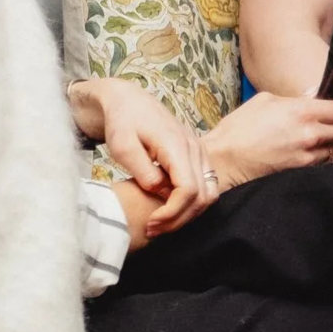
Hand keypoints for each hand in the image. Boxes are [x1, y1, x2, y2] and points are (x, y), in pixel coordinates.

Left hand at [68, 77, 217, 236]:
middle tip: (154, 229)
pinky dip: (192, 203)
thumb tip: (160, 192)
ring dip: (189, 214)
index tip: (151, 223)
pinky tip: (169, 208)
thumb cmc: (123, 122)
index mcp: (176, 145)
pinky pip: (206, 186)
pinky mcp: (198, 156)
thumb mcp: (123, 147)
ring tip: (161, 223)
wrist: (130, 101)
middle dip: (180, 219)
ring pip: (209, 193)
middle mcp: (195, 148)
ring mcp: (200, 152)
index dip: (172, 212)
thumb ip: (143, 171)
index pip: (188, 189)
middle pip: (204, 196)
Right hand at [200, 92, 332, 189]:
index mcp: (302, 110)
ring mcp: (308, 154)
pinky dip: (324, 153)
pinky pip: (325, 159)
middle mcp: (310, 132)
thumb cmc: (239, 128)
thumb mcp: (266, 100)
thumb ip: (294, 100)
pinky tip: (312, 148)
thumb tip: (312, 99)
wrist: (224, 160)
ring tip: (324, 133)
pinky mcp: (302, 169)